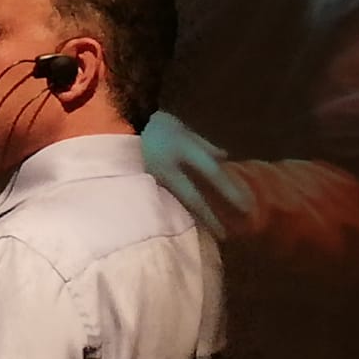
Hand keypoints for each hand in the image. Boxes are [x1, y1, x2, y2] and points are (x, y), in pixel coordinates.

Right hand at [142, 109, 252, 237]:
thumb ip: (202, 144)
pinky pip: (162, 204)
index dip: (230, 189)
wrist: (111, 126)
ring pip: (177, 205)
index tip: (247, 206)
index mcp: (179, 148)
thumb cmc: (150, 124)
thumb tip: (224, 158)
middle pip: (192, 197)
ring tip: (206, 233)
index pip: (210, 172)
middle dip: (210, 217)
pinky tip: (183, 224)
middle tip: (225, 235)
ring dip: (193, 219)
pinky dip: (176, 214)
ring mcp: (150, 180)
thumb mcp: (179, 127)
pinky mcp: (138, 189)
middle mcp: (166, 168)